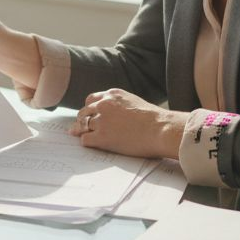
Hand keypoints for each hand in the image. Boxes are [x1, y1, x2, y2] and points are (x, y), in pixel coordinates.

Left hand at [73, 89, 187, 159]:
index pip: (92, 100)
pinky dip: (86, 142)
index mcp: (112, 95)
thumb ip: (121, 105)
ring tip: (80, 136)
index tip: (88, 115)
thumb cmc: (155, 119)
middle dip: (82, 120)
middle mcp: (104, 105)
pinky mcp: (102, 137)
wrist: (161, 129)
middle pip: (84, 112)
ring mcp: (101, 121)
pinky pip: (85, 140)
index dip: (90, 109)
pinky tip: (91, 144)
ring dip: (82, 131)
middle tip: (78, 127)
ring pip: (82, 126)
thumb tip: (116, 115)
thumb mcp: (135, 102)